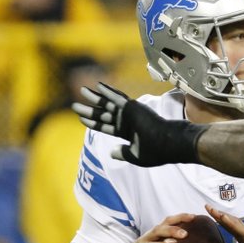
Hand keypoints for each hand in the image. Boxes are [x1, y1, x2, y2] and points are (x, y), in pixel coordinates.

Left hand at [74, 82, 205, 166]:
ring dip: (95, 97)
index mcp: (127, 133)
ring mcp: (129, 113)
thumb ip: (123, 153)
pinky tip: (98, 85)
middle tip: (75, 106)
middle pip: (103, 114)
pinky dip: (108, 91)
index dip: (94, 123)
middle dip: (89, 110)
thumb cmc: (155, 151)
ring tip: (82, 90)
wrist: (168, 142)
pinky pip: (117, 97)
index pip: (106, 127)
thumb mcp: (136, 156)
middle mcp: (127, 121)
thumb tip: (111, 152)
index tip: (82, 120)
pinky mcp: (132, 106)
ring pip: (107, 104)